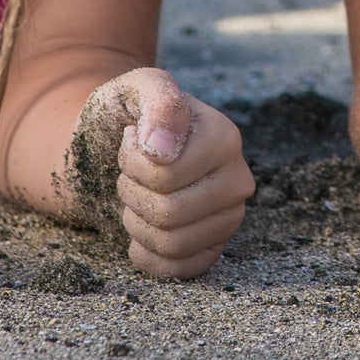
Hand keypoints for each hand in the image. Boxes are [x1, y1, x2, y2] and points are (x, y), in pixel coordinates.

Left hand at [87, 69, 254, 279]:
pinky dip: (148, 255)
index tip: (132, 142)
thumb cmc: (129, 116)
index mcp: (225, 138)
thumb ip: (157, 102)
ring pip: (171, 244)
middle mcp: (238, 180)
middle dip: (132, 195)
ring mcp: (229, 217)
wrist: (121, 146)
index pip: (164, 175)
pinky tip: (142, 231)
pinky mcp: (215, 247)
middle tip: (132, 174)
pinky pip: (180, 270)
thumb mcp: (137, 90)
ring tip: (138, 197)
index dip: (131, 163)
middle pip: (168, 214)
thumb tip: (163, 148)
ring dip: (136, 223)